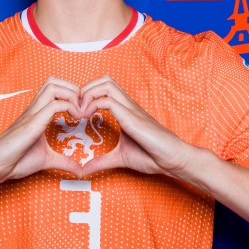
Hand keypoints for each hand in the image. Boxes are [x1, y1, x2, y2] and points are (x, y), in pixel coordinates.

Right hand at [0, 76, 83, 183]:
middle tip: (83, 109)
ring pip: (53, 86)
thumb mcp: (47, 160)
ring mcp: (32, 114)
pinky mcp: (31, 124)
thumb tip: (80, 171)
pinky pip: (53, 105)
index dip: (73, 95)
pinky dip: (69, 107)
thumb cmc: (15, 160)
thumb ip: (64, 162)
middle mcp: (34, 109)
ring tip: (79, 113)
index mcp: (37, 113)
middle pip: (54, 81)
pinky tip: (75, 120)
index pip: (55, 88)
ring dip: (72, 95)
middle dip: (74, 89)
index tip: (83, 112)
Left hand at [78, 75, 192, 177]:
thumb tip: (85, 169)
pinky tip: (88, 119)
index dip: (87, 96)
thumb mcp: (120, 158)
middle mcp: (127, 105)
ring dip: (88, 94)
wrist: (172, 159)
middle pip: (104, 79)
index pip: (104, 88)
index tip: (77, 113)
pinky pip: (109, 100)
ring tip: (81, 112)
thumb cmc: (152, 155)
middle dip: (85, 89)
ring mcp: (130, 109)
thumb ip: (102, 161)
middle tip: (77, 109)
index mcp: (125, 110)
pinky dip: (93, 105)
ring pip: (106, 83)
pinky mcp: (131, 117)